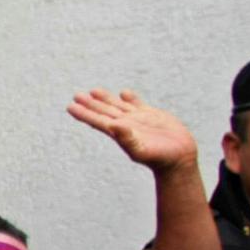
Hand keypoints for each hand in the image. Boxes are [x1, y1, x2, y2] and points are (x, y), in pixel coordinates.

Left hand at [67, 89, 197, 174]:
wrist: (179, 158)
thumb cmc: (159, 158)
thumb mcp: (140, 149)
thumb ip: (126, 138)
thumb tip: (113, 125)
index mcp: (119, 132)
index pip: (97, 121)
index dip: (84, 114)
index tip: (70, 106)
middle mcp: (125, 125)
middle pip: (104, 112)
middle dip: (90, 104)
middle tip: (76, 95)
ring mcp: (138, 119)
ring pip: (118, 106)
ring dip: (105, 99)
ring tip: (93, 91)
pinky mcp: (151, 116)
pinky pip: (137, 104)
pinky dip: (130, 98)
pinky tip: (123, 93)